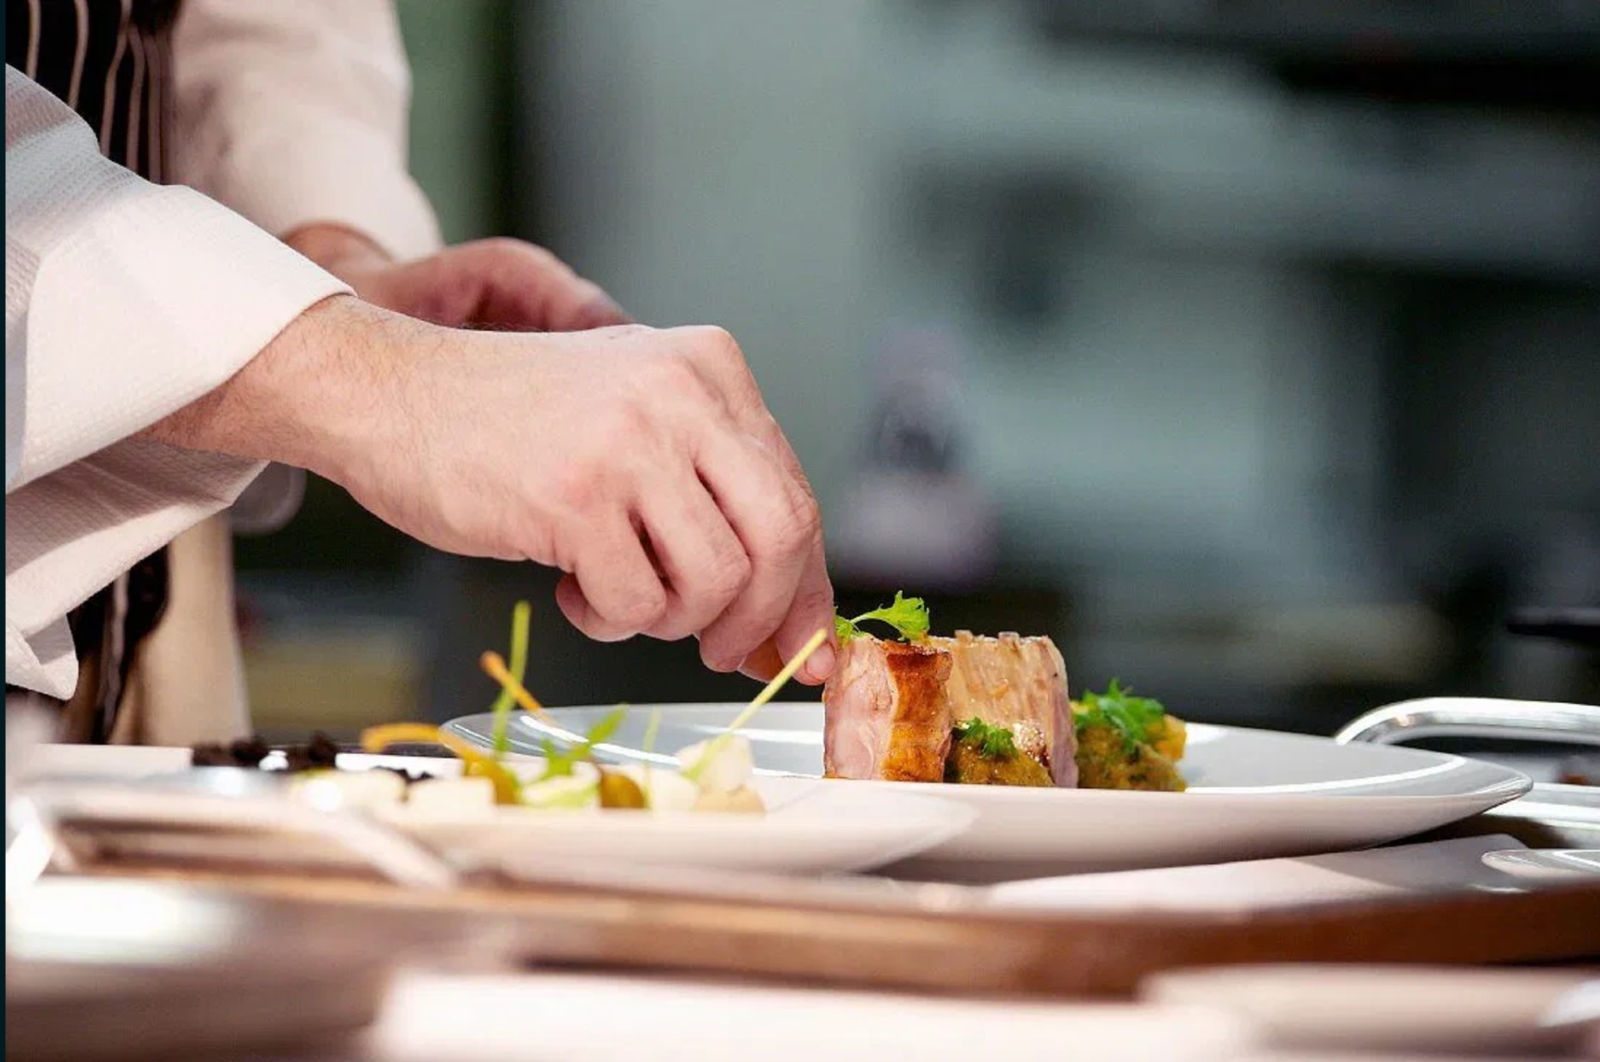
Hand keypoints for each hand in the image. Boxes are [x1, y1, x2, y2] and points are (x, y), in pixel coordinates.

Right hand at [284, 224, 827, 681]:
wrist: (388, 393)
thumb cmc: (511, 422)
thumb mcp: (633, 417)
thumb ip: (711, 492)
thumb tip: (784, 619)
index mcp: (710, 365)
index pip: (795, 495)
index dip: (803, 588)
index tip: (798, 644)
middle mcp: (682, 393)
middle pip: (780, 538)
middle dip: (761, 618)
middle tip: (721, 650)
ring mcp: (629, 444)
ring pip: (715, 582)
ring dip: (669, 619)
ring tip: (618, 593)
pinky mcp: (574, 499)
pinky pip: (636, 604)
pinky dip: (610, 619)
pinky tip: (573, 588)